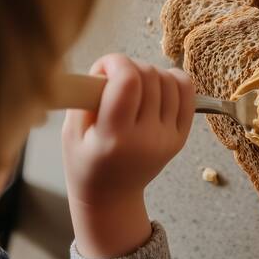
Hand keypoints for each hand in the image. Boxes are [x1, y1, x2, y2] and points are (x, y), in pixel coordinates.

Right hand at [62, 54, 193, 258]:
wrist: (111, 196)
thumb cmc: (85, 162)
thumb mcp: (70, 132)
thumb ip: (85, 97)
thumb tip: (106, 67)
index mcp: (114, 138)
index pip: (128, 82)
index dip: (115, 62)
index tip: (102, 69)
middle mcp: (146, 138)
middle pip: (149, 76)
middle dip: (129, 66)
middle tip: (114, 79)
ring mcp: (168, 137)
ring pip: (170, 80)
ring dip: (150, 73)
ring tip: (133, 85)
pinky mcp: (181, 137)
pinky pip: (187, 92)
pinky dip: (173, 80)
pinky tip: (157, 86)